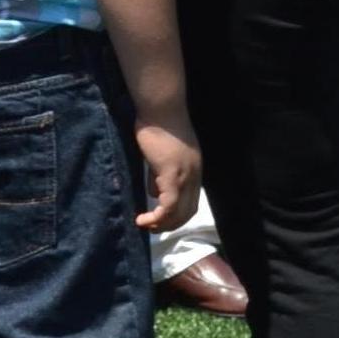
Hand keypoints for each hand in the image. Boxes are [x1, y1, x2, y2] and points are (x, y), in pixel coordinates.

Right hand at [132, 119, 202, 233]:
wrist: (161, 109)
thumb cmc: (157, 127)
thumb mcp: (161, 157)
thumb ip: (159, 175)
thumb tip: (154, 192)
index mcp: (194, 170)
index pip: (191, 201)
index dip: (176, 216)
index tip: (158, 220)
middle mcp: (195, 175)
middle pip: (188, 211)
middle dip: (170, 224)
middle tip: (151, 228)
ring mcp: (186, 175)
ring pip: (180, 211)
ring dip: (162, 223)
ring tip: (145, 225)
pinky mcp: (173, 173)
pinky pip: (169, 204)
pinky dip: (158, 216)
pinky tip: (143, 219)